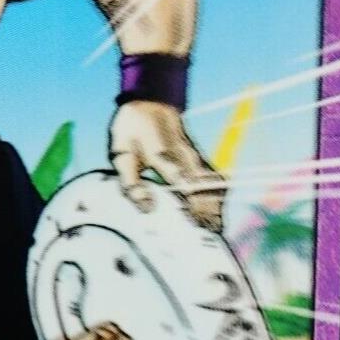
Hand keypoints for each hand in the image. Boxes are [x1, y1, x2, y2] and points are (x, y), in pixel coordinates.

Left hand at [110, 100, 225, 232]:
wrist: (150, 102)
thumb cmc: (132, 131)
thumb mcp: (122, 156)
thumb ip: (132, 184)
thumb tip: (147, 208)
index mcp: (164, 157)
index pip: (183, 186)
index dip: (191, 207)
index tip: (195, 228)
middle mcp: (186, 158)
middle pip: (204, 188)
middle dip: (209, 213)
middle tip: (209, 238)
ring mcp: (196, 158)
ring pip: (213, 184)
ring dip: (216, 207)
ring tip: (216, 232)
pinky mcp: (199, 159)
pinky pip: (213, 180)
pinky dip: (217, 198)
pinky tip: (217, 217)